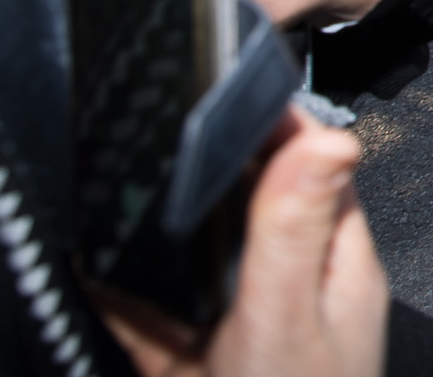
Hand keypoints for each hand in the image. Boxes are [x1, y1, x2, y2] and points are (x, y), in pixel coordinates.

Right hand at [99, 108, 387, 376]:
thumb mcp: (289, 319)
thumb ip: (297, 232)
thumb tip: (330, 139)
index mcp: (337, 266)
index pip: (314, 163)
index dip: (273, 120)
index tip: (225, 84)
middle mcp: (299, 286)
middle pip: (250, 200)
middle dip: (203, 168)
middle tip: (154, 137)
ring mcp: (247, 323)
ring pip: (195, 255)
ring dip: (157, 233)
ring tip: (115, 200)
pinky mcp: (199, 361)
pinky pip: (155, 313)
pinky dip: (122, 296)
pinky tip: (95, 281)